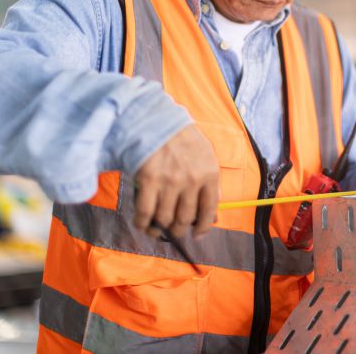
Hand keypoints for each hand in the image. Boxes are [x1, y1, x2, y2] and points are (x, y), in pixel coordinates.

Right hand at [134, 124, 219, 238]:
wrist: (156, 120)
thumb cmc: (182, 138)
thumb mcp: (206, 155)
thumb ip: (210, 182)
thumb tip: (213, 212)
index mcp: (209, 174)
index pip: (209, 210)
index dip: (203, 227)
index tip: (196, 234)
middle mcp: (192, 181)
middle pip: (185, 218)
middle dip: (179, 230)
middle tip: (174, 230)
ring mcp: (170, 182)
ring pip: (165, 218)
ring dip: (159, 228)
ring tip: (156, 228)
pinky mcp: (149, 181)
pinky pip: (145, 212)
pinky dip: (143, 223)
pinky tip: (142, 224)